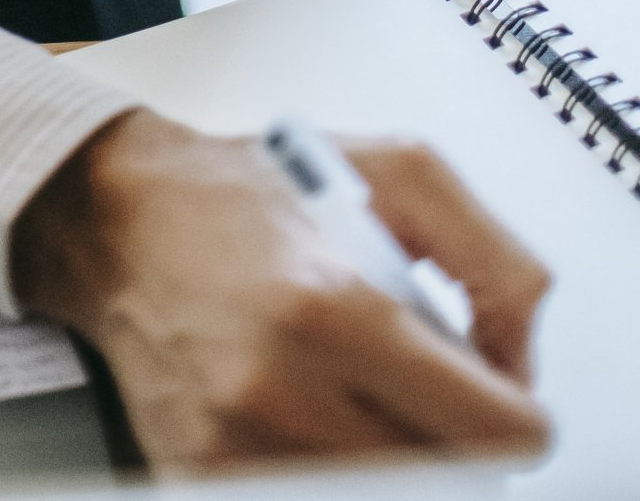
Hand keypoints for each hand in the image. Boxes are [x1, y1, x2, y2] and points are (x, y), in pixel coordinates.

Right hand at [11, 109, 551, 469]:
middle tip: (434, 394)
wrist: (117, 221)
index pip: (491, 432)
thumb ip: (492, 257)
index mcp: (334, 308)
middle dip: (459, 441)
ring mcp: (238, 452)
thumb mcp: (392, 171)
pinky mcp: (204, 483)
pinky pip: (313, 498)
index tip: (508, 400)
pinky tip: (321, 425)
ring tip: (373, 403)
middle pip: (447, 484)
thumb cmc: (246, 194)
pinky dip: (337, 476)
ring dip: (403, 465)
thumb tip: (521, 358)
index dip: (521, 417)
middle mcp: (282, 391)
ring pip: (387, 499)